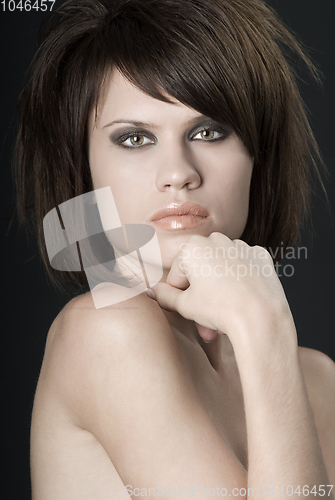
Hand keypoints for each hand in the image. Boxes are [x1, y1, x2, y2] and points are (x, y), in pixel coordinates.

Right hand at [148, 232, 291, 342]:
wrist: (260, 317)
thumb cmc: (221, 309)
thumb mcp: (184, 306)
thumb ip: (164, 296)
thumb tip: (152, 290)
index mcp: (193, 247)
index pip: (177, 275)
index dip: (179, 297)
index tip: (186, 311)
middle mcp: (217, 239)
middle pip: (200, 272)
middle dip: (200, 297)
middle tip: (203, 321)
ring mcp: (241, 246)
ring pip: (222, 269)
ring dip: (219, 290)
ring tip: (223, 316)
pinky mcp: (260, 256)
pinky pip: (243, 268)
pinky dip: (240, 281)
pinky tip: (242, 300)